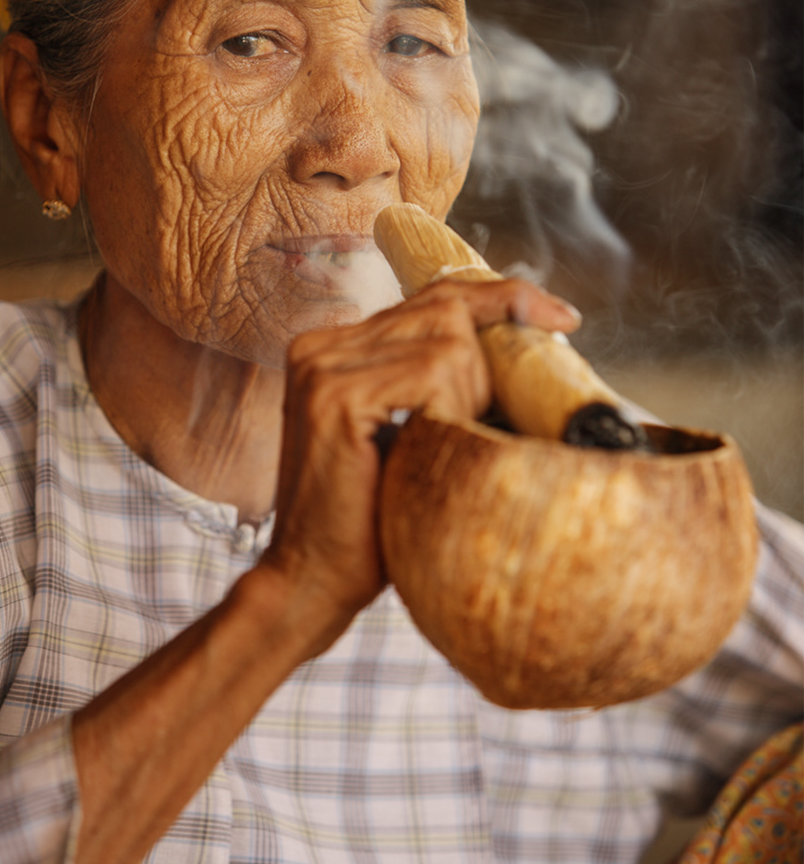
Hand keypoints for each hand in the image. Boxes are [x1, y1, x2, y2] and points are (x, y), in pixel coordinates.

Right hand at [258, 278, 580, 655]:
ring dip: (473, 395)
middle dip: (495, 359)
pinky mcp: (334, 396)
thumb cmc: (371, 521)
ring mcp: (321, 366)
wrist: (313, 579)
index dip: (502, 298)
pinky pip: (433, 372)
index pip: (431, 297)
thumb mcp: (408, 437)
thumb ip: (436, 385)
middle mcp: (319, 346)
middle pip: (446, 309)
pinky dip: (454, 409)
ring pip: (448, 341)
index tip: (562, 319)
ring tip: (445, 445)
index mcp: (332, 348)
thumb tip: (528, 352)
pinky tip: (431, 446)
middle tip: (498, 416)